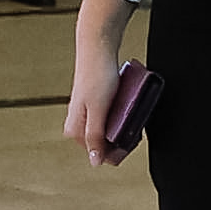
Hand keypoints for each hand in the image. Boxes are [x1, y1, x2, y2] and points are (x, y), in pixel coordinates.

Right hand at [67, 0, 132, 166]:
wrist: (97, 47)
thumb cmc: (97, 77)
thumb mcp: (98, 110)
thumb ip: (95, 136)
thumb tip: (95, 162)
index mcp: (75, 129)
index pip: (98, 154)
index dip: (117, 152)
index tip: (132, 141)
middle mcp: (77, 124)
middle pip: (103, 144)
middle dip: (121, 141)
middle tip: (135, 129)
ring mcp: (85, 114)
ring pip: (107, 131)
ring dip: (122, 130)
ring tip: (133, 119)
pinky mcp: (93, 104)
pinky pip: (109, 119)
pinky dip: (120, 118)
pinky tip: (128, 111)